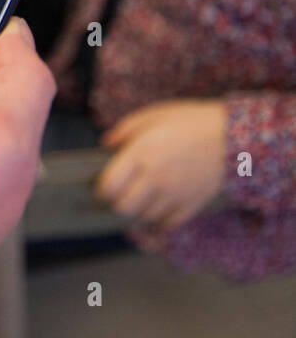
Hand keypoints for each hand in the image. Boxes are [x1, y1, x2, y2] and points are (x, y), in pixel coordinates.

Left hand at [96, 99, 227, 229]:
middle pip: (124, 207)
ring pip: (145, 217)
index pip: (109, 186)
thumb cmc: (191, 121)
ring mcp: (175, 194)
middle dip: (117, 203)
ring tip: (140, 200)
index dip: (101, 189)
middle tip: (120, 195)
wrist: (234, 136)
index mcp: (142, 154)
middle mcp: (156, 178)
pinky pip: (168, 223)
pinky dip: (159, 220)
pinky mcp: (192, 204)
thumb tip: (106, 144)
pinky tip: (158, 209)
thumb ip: (125, 129)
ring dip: (138, 211)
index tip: (103, 185)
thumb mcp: (154, 115)